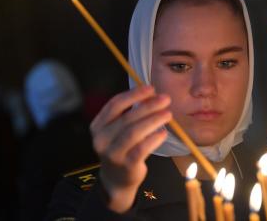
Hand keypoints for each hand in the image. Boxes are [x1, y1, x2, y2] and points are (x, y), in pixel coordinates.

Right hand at [90, 85, 170, 212]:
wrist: (117, 179)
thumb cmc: (122, 147)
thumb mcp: (118, 129)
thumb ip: (130, 113)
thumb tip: (152, 95)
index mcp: (98, 125)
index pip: (115, 104)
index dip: (134, 94)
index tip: (151, 88)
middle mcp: (102, 139)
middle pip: (127, 117)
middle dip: (148, 106)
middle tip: (165, 99)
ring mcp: (113, 153)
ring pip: (134, 132)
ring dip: (153, 120)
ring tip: (168, 114)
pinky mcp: (126, 165)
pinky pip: (141, 149)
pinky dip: (153, 139)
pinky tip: (163, 133)